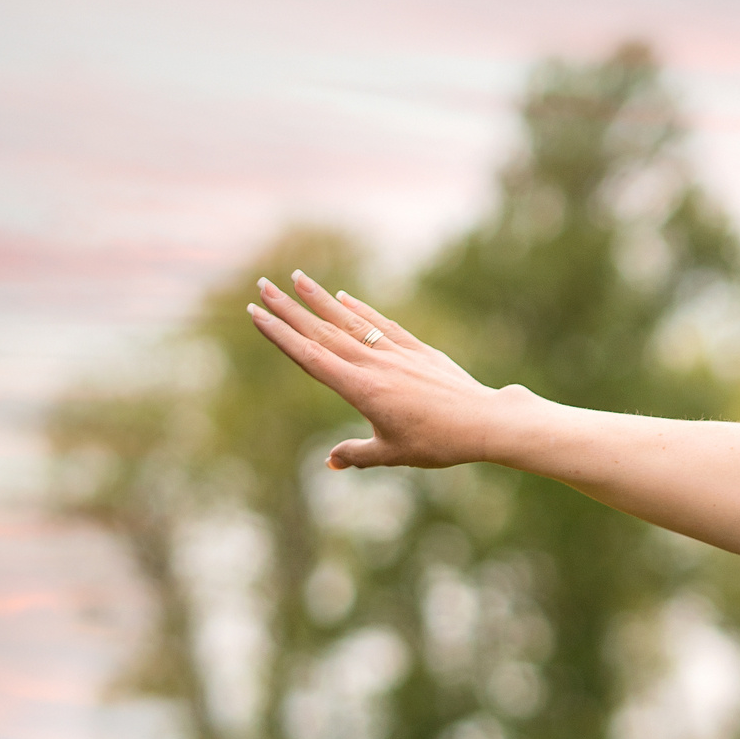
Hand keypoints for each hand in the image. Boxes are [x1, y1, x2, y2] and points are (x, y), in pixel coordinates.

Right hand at [244, 271, 509, 469]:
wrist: (484, 421)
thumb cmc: (438, 443)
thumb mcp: (391, 454)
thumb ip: (357, 454)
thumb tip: (331, 460)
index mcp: (361, 389)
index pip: (310, 357)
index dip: (280, 335)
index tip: (255, 314)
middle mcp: (374, 365)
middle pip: (323, 332)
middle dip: (290, 309)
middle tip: (262, 284)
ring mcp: (396, 353)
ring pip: (350, 321)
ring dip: (320, 299)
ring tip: (297, 277)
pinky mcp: (417, 350)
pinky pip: (383, 324)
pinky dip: (361, 309)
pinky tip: (343, 297)